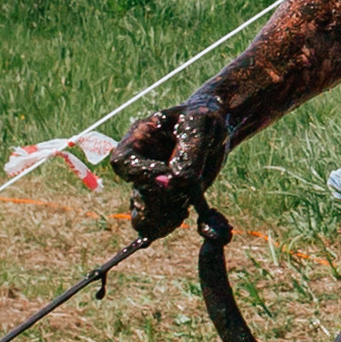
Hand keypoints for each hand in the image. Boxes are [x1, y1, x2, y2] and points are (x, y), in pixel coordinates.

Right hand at [108, 88, 231, 235]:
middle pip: (135, 193)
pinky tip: (189, 216)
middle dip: (158, 202)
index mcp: (140, 139)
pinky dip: (172, 225)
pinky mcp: (168, 199)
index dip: (141, 174)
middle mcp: (141, 165)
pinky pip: (159, 222)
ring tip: (183, 211)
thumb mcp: (200, 123)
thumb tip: (177, 181)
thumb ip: (189, 150)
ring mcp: (153, 185)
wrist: (217, 130)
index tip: (170, 177)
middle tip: (182, 198)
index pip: (123, 162)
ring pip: (144, 214)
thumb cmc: (204, 116)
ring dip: (163, 220)